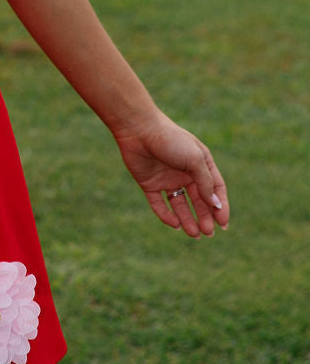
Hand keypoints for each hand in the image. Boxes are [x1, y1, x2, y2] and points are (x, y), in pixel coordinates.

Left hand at [115, 113, 228, 236]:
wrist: (138, 129)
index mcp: (200, 164)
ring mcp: (167, 179)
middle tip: (209, 233)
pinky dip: (166, 215)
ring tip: (194, 234)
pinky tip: (175, 224)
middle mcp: (184, 173)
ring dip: (188, 219)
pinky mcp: (149, 184)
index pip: (215, 189)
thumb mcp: (194, 160)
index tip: (223, 223)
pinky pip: (159, 204)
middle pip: (198, 200)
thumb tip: (216, 204)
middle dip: (205, 217)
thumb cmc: (171, 140)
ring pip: (180, 205)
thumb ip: (205, 183)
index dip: (220, 206)